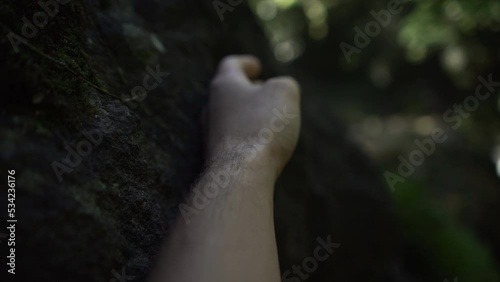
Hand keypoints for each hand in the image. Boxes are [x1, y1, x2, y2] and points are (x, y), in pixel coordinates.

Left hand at [207, 55, 300, 176]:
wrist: (241, 175)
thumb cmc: (262, 127)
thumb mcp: (283, 93)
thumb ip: (284, 84)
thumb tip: (279, 92)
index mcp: (224, 85)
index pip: (231, 65)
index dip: (245, 63)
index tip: (256, 67)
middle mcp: (212, 109)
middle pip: (229, 93)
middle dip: (248, 91)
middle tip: (265, 92)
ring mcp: (212, 136)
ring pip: (231, 118)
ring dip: (249, 116)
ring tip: (270, 121)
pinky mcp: (218, 159)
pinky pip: (234, 142)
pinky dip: (249, 139)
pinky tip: (264, 148)